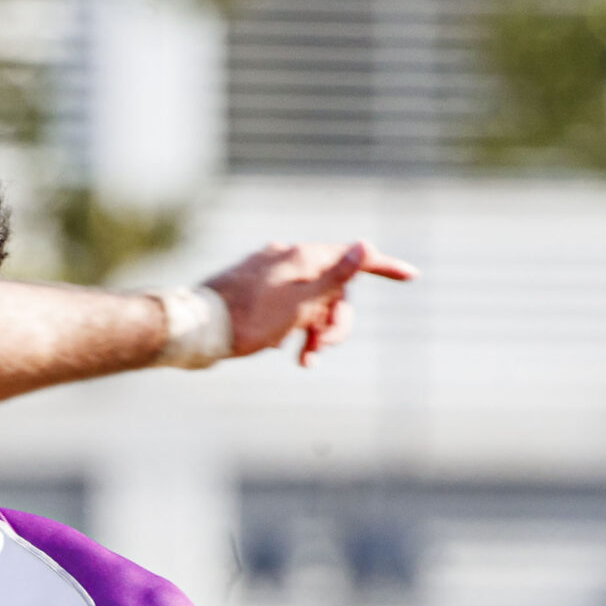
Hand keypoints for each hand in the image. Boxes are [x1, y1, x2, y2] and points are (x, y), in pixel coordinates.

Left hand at [205, 242, 413, 367]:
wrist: (194, 329)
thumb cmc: (247, 319)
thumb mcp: (299, 303)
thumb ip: (334, 277)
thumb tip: (364, 246)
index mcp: (301, 256)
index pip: (353, 256)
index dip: (384, 266)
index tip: (411, 276)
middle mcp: (286, 258)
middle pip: (332, 287)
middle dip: (335, 321)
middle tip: (319, 349)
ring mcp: (268, 273)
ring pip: (309, 300)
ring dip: (314, 330)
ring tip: (303, 358)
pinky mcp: (252, 290)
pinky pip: (286, 307)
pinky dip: (291, 327)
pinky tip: (278, 348)